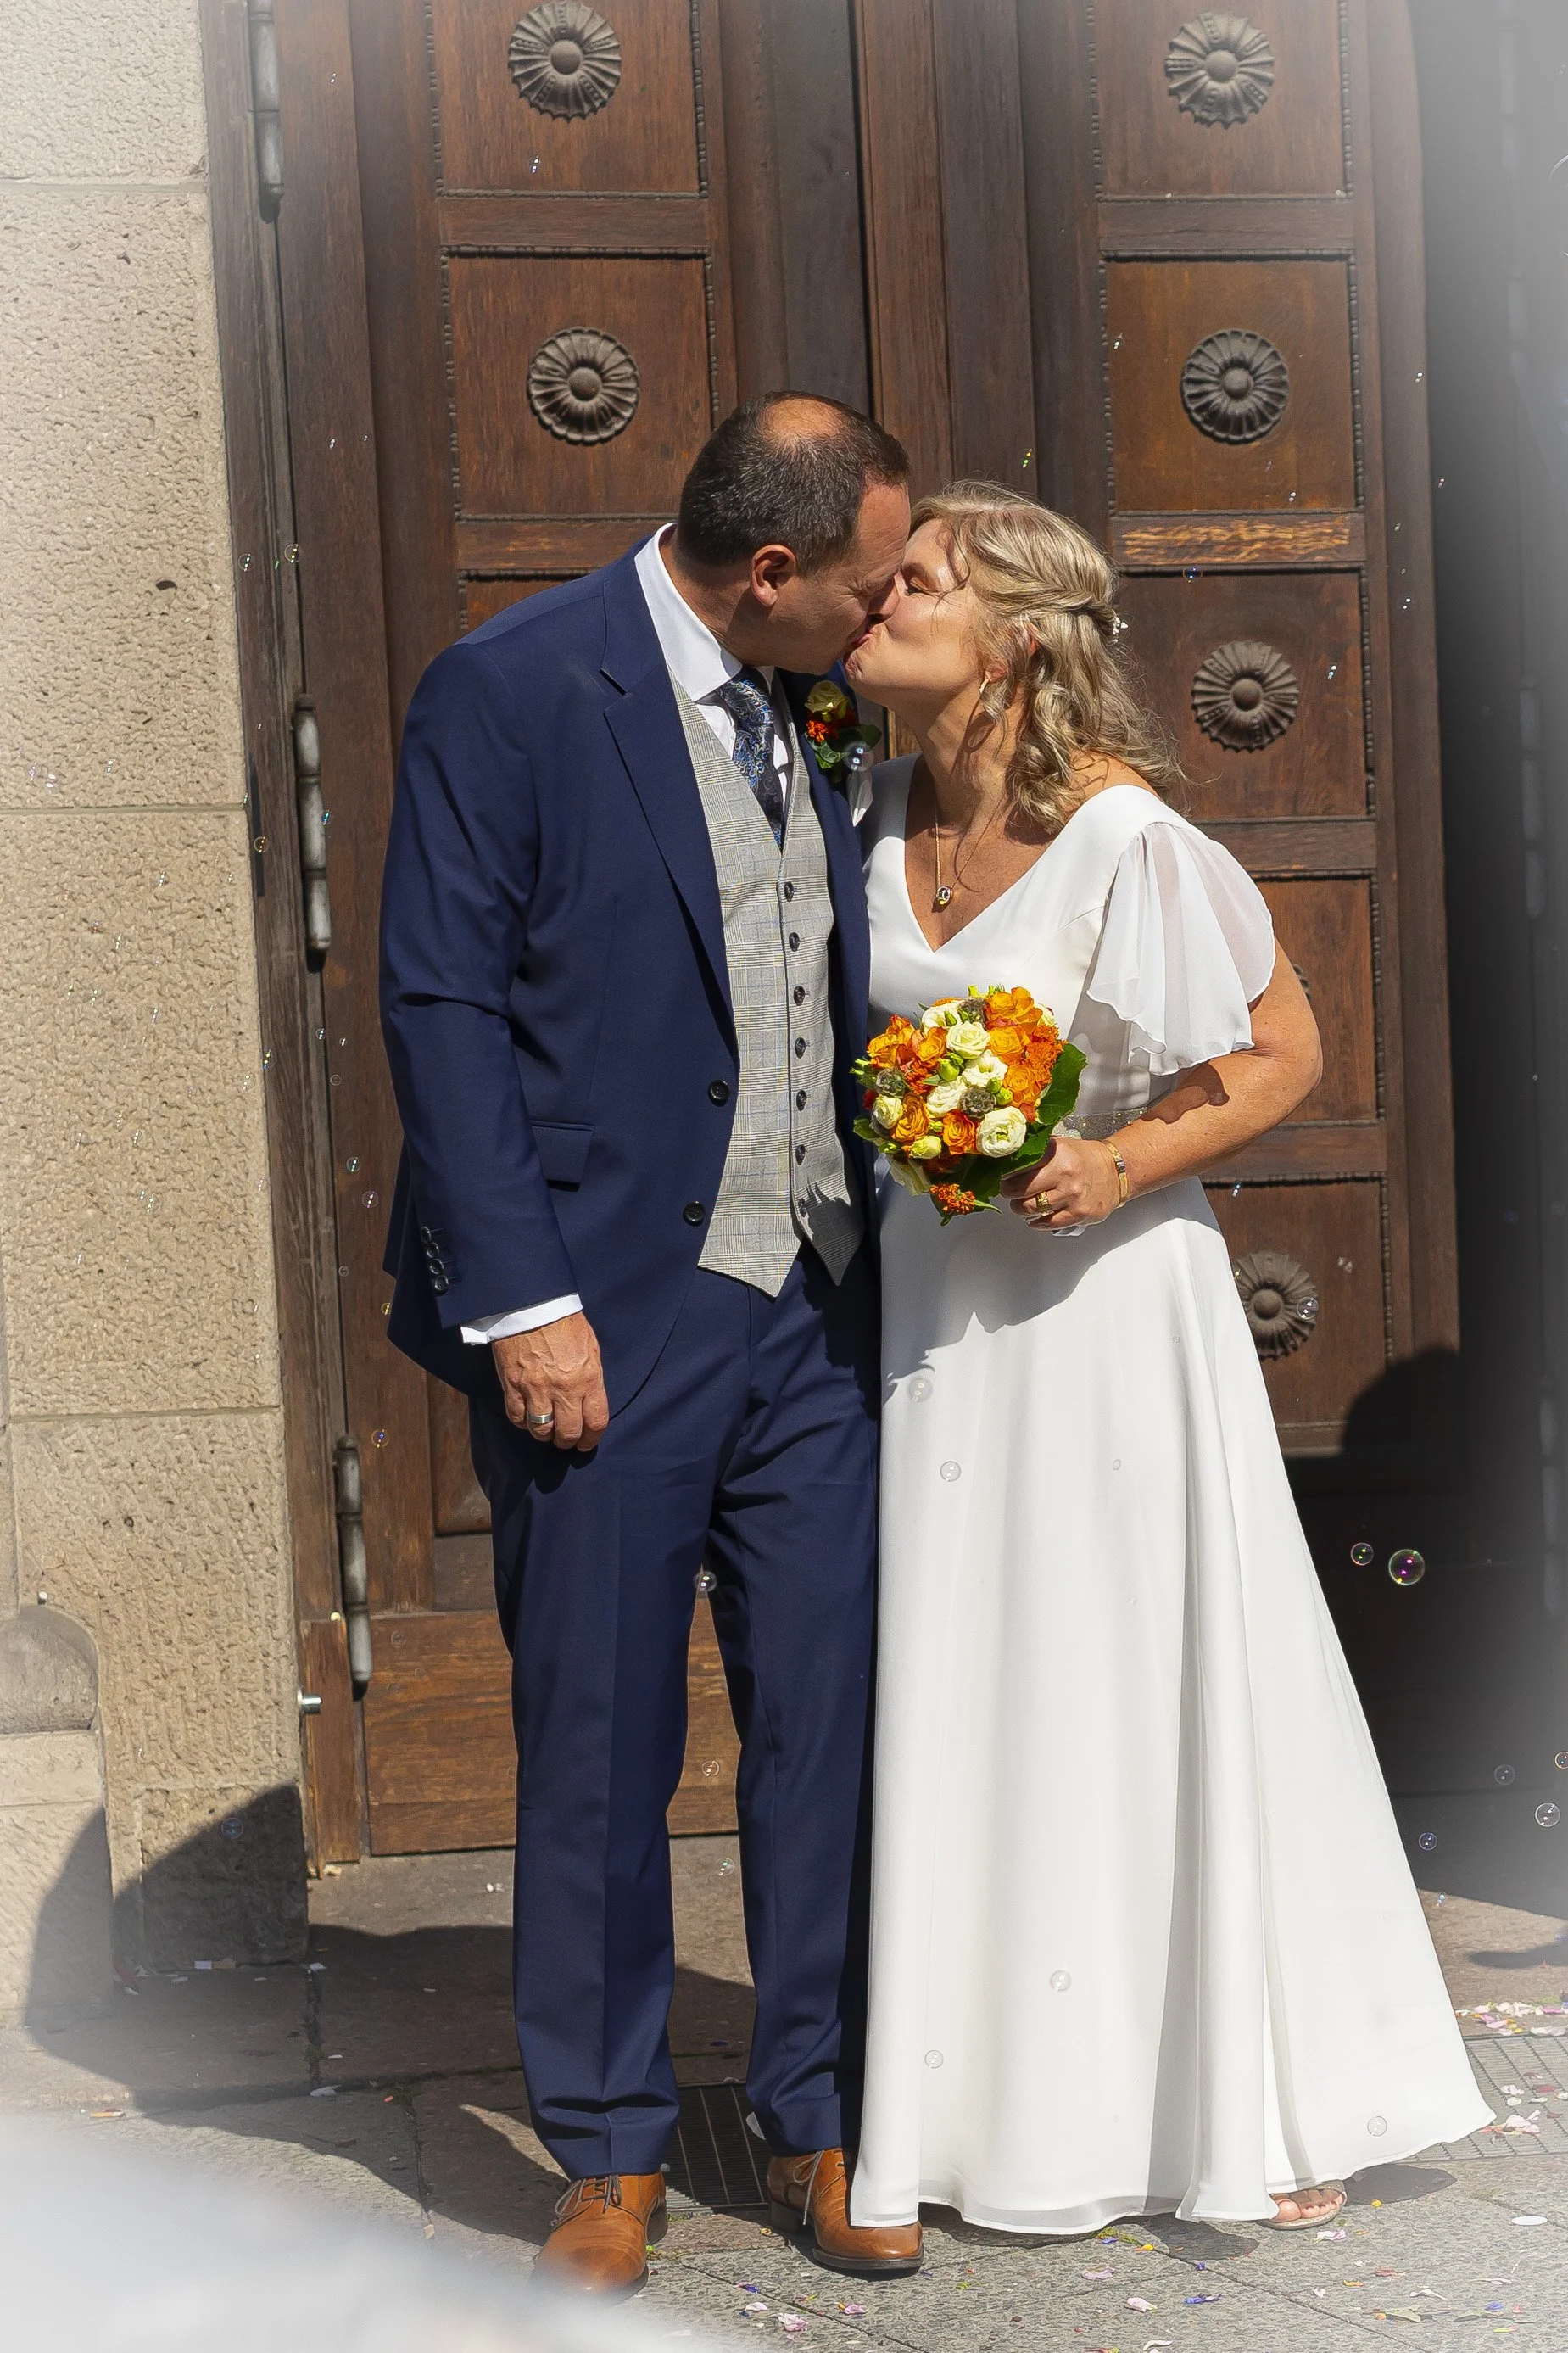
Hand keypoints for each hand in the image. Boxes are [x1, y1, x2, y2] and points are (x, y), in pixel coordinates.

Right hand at [492, 1312, 608, 1450]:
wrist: (530, 1305)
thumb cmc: (564, 1323)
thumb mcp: (590, 1347)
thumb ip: (592, 1378)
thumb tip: (590, 1402)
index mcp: (588, 1377)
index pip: (596, 1421)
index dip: (592, 1438)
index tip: (588, 1442)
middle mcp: (563, 1388)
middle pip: (568, 1433)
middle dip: (569, 1441)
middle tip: (566, 1439)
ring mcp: (536, 1389)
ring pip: (541, 1431)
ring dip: (546, 1435)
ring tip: (547, 1430)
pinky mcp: (512, 1386)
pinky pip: (517, 1418)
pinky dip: (523, 1423)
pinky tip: (528, 1417)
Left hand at [1001, 1137, 1121, 1230]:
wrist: (1115, 1171)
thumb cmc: (1084, 1159)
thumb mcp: (1060, 1146)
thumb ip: (1036, 1152)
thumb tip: (1008, 1158)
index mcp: (1056, 1155)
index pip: (1018, 1167)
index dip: (1005, 1174)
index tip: (1002, 1177)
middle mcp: (1064, 1175)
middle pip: (1019, 1190)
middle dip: (1008, 1193)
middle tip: (1009, 1192)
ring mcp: (1072, 1196)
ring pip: (1031, 1209)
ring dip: (1021, 1209)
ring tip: (1022, 1204)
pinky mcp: (1079, 1214)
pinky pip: (1048, 1224)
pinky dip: (1037, 1222)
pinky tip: (1036, 1217)